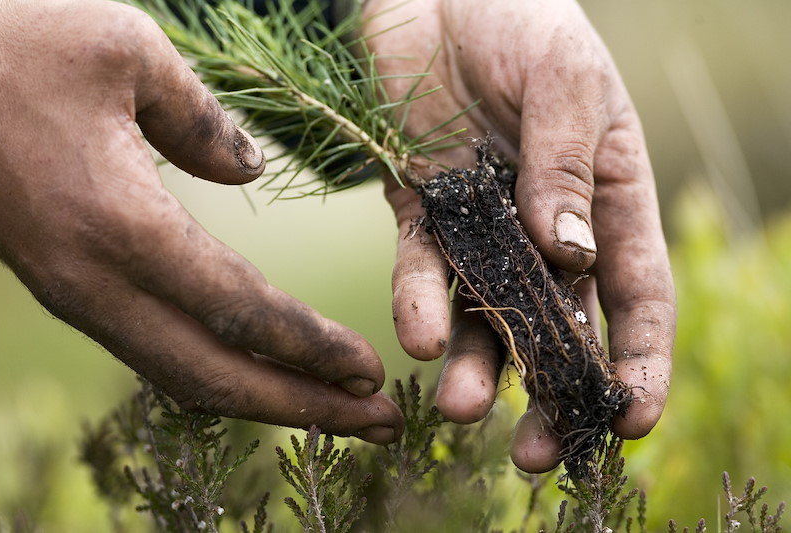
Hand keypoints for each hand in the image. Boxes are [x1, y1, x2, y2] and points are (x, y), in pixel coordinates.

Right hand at [0, 0, 402, 443]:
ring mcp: (79, 296)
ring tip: (339, 413)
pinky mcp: (71, 289)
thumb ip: (200, 119)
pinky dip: (222, 374)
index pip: (241, 310)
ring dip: (269, 401)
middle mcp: (97, 284)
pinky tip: (263, 373)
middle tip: (384, 426)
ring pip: (186, 377)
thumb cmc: (10, 45)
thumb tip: (246, 170)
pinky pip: (158, 352)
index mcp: (121, 228)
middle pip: (219, 377)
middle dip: (307, 407)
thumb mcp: (124, 50)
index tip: (371, 373)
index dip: (311, 348)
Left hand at [363, 0, 674, 468]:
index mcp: (606, 202)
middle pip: (556, 328)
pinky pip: (420, 268)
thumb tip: (569, 257)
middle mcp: (545, 230)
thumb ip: (566, 168)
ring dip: (473, 366)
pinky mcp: (422, 211)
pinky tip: (416, 334)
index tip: (629, 419)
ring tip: (458, 408)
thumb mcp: (565, 82)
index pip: (633, 296)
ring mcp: (481, 227)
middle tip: (535, 452)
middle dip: (547, 392)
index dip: (636, 361)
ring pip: (482, 315)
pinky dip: (418, 301)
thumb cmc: (523, 20)